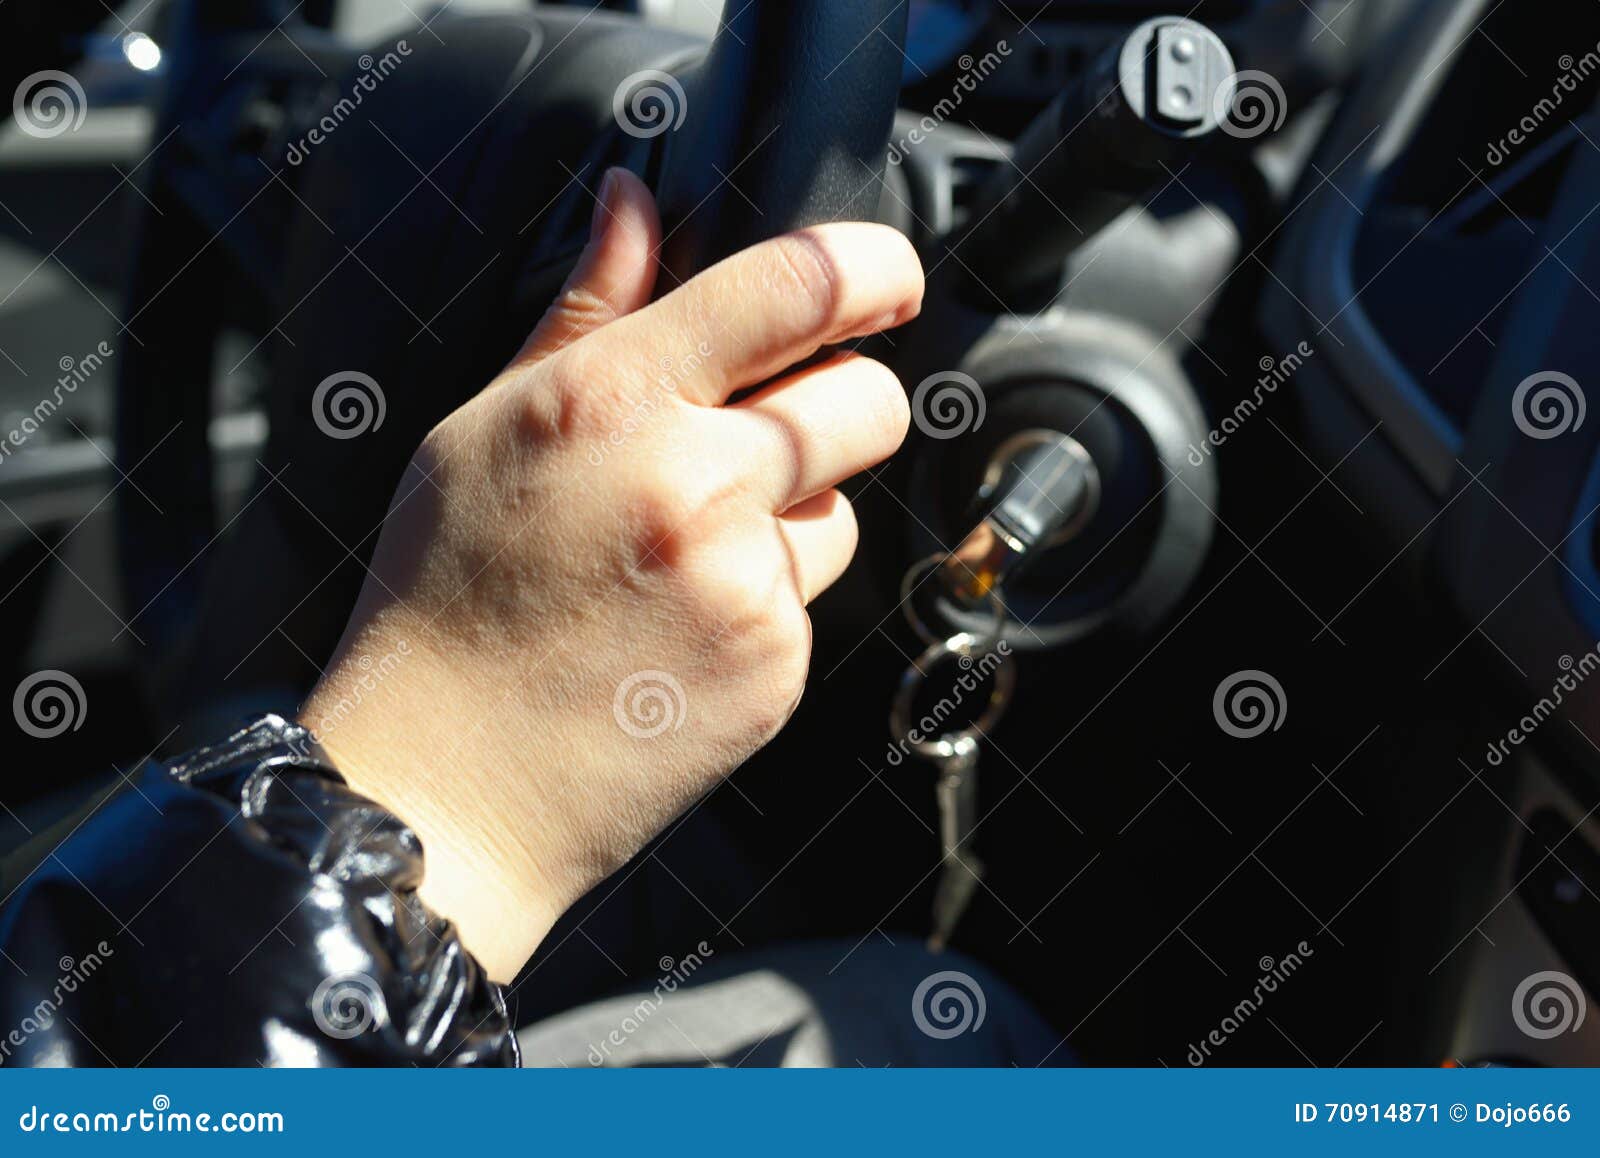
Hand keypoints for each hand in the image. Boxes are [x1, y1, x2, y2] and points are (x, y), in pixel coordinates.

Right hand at [300, 169, 923, 980]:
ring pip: (844, 509)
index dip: (869, 267)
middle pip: (867, 401)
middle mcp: (694, 482)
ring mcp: (743, 584)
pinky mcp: (775, 668)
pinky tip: (676, 631)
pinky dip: (766, 604)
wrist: (444, 789)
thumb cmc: (447, 601)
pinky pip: (812, 600)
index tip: (887, 279)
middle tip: (762, 441)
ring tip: (679, 562)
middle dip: (838, 406)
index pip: (796, 286)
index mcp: (613, 400)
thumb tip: (634, 203)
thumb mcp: (485, 430)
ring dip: (793, 517)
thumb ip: (585, 312)